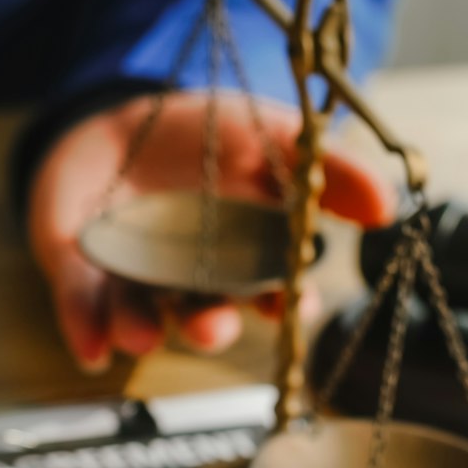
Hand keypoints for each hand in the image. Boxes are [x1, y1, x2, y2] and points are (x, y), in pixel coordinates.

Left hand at [26, 92, 393, 371]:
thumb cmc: (206, 134)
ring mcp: (134, 280)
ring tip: (142, 333)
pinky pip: (80, 305)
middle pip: (206, 314)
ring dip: (143, 328)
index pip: (270, 294)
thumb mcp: (272, 134)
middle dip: (210, 325)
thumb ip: (327, 170)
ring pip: (142, 315)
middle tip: (214, 326)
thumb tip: (389, 205)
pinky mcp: (79, 273)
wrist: (117, 117)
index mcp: (244, 259)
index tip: (289, 308)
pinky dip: (85, 327)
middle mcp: (192, 281)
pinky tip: (91, 350)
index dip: (281, 306)